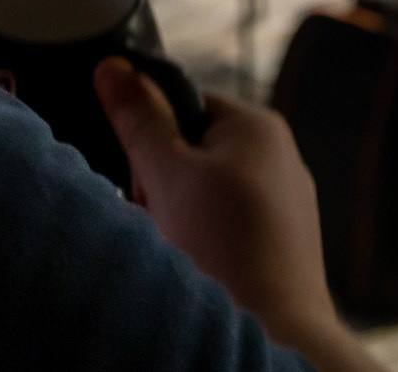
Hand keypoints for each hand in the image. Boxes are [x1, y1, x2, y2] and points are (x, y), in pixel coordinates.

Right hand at [97, 60, 379, 371]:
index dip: (151, 137)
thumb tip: (112, 66)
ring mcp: (286, 204)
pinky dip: (207, 244)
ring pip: (207, 194)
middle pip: (193, 150)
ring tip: (180, 247)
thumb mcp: (166, 174)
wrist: (272, 331)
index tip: (141, 174)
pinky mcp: (283, 244)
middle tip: (157, 216)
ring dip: (179, 216)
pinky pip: (229, 229)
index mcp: (258, 125)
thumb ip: (139, 119)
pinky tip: (200, 267)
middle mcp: (280, 157)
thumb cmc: (223, 248)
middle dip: (162, 183)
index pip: (184, 103)